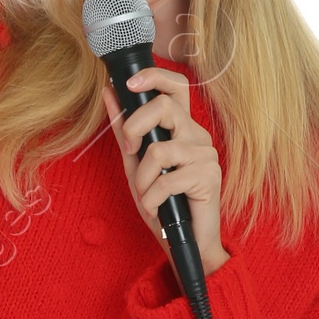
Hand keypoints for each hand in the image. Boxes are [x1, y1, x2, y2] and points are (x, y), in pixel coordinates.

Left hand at [102, 66, 228, 274]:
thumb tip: (108, 92)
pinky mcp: (209, 177)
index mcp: (181, 127)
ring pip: (159, 149)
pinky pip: (167, 179)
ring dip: (142, 178)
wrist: (184, 241)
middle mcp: (196, 135)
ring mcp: (205, 154)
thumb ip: (123, 129)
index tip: (127, 85)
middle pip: (164, 106)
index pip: (175, 85)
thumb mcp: (135, 164)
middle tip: (129, 152)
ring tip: (146, 194)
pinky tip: (156, 208)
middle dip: (134, 127)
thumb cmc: (163, 202)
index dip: (153, 77)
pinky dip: (151, 198)